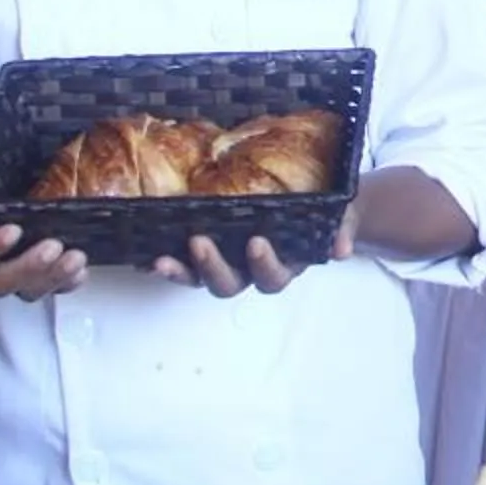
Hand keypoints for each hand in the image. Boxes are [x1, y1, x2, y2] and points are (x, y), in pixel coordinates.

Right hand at [0, 155, 88, 300]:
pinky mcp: (36, 277)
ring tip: (76, 257)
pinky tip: (81, 271)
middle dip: (28, 267)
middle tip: (54, 246)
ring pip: (28, 290)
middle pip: (0, 281)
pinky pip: (51, 289)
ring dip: (54, 277)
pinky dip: (67, 283)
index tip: (14, 230)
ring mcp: (12, 275)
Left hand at [154, 206, 358, 298]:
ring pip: (201, 278)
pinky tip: (143, 258)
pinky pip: (184, 263)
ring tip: (160, 260)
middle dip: (212, 268)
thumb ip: (342, 228)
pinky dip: (165, 263)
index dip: (264, 265)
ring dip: (181, 272)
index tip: (256, 243)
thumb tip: (342, 246)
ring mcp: (227, 262)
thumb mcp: (341, 216)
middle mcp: (251, 271)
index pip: (273, 277)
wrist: (317, 200)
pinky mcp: (207, 251)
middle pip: (229, 284)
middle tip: (199, 243)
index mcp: (284, 265)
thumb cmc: (326, 212)